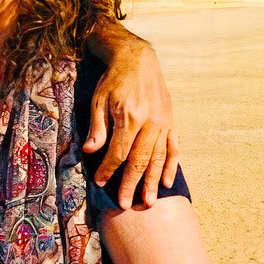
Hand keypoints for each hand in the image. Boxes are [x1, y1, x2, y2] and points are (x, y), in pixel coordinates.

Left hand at [85, 38, 179, 206]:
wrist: (137, 59)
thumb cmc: (114, 80)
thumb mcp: (98, 100)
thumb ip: (97, 127)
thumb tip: (90, 151)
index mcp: (130, 117)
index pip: (119, 152)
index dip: (109, 169)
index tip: (100, 182)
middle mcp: (150, 122)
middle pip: (140, 160)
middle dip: (131, 184)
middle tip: (125, 204)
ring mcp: (163, 123)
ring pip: (158, 158)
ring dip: (153, 182)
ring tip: (149, 202)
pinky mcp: (170, 121)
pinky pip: (173, 147)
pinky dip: (171, 165)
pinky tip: (167, 182)